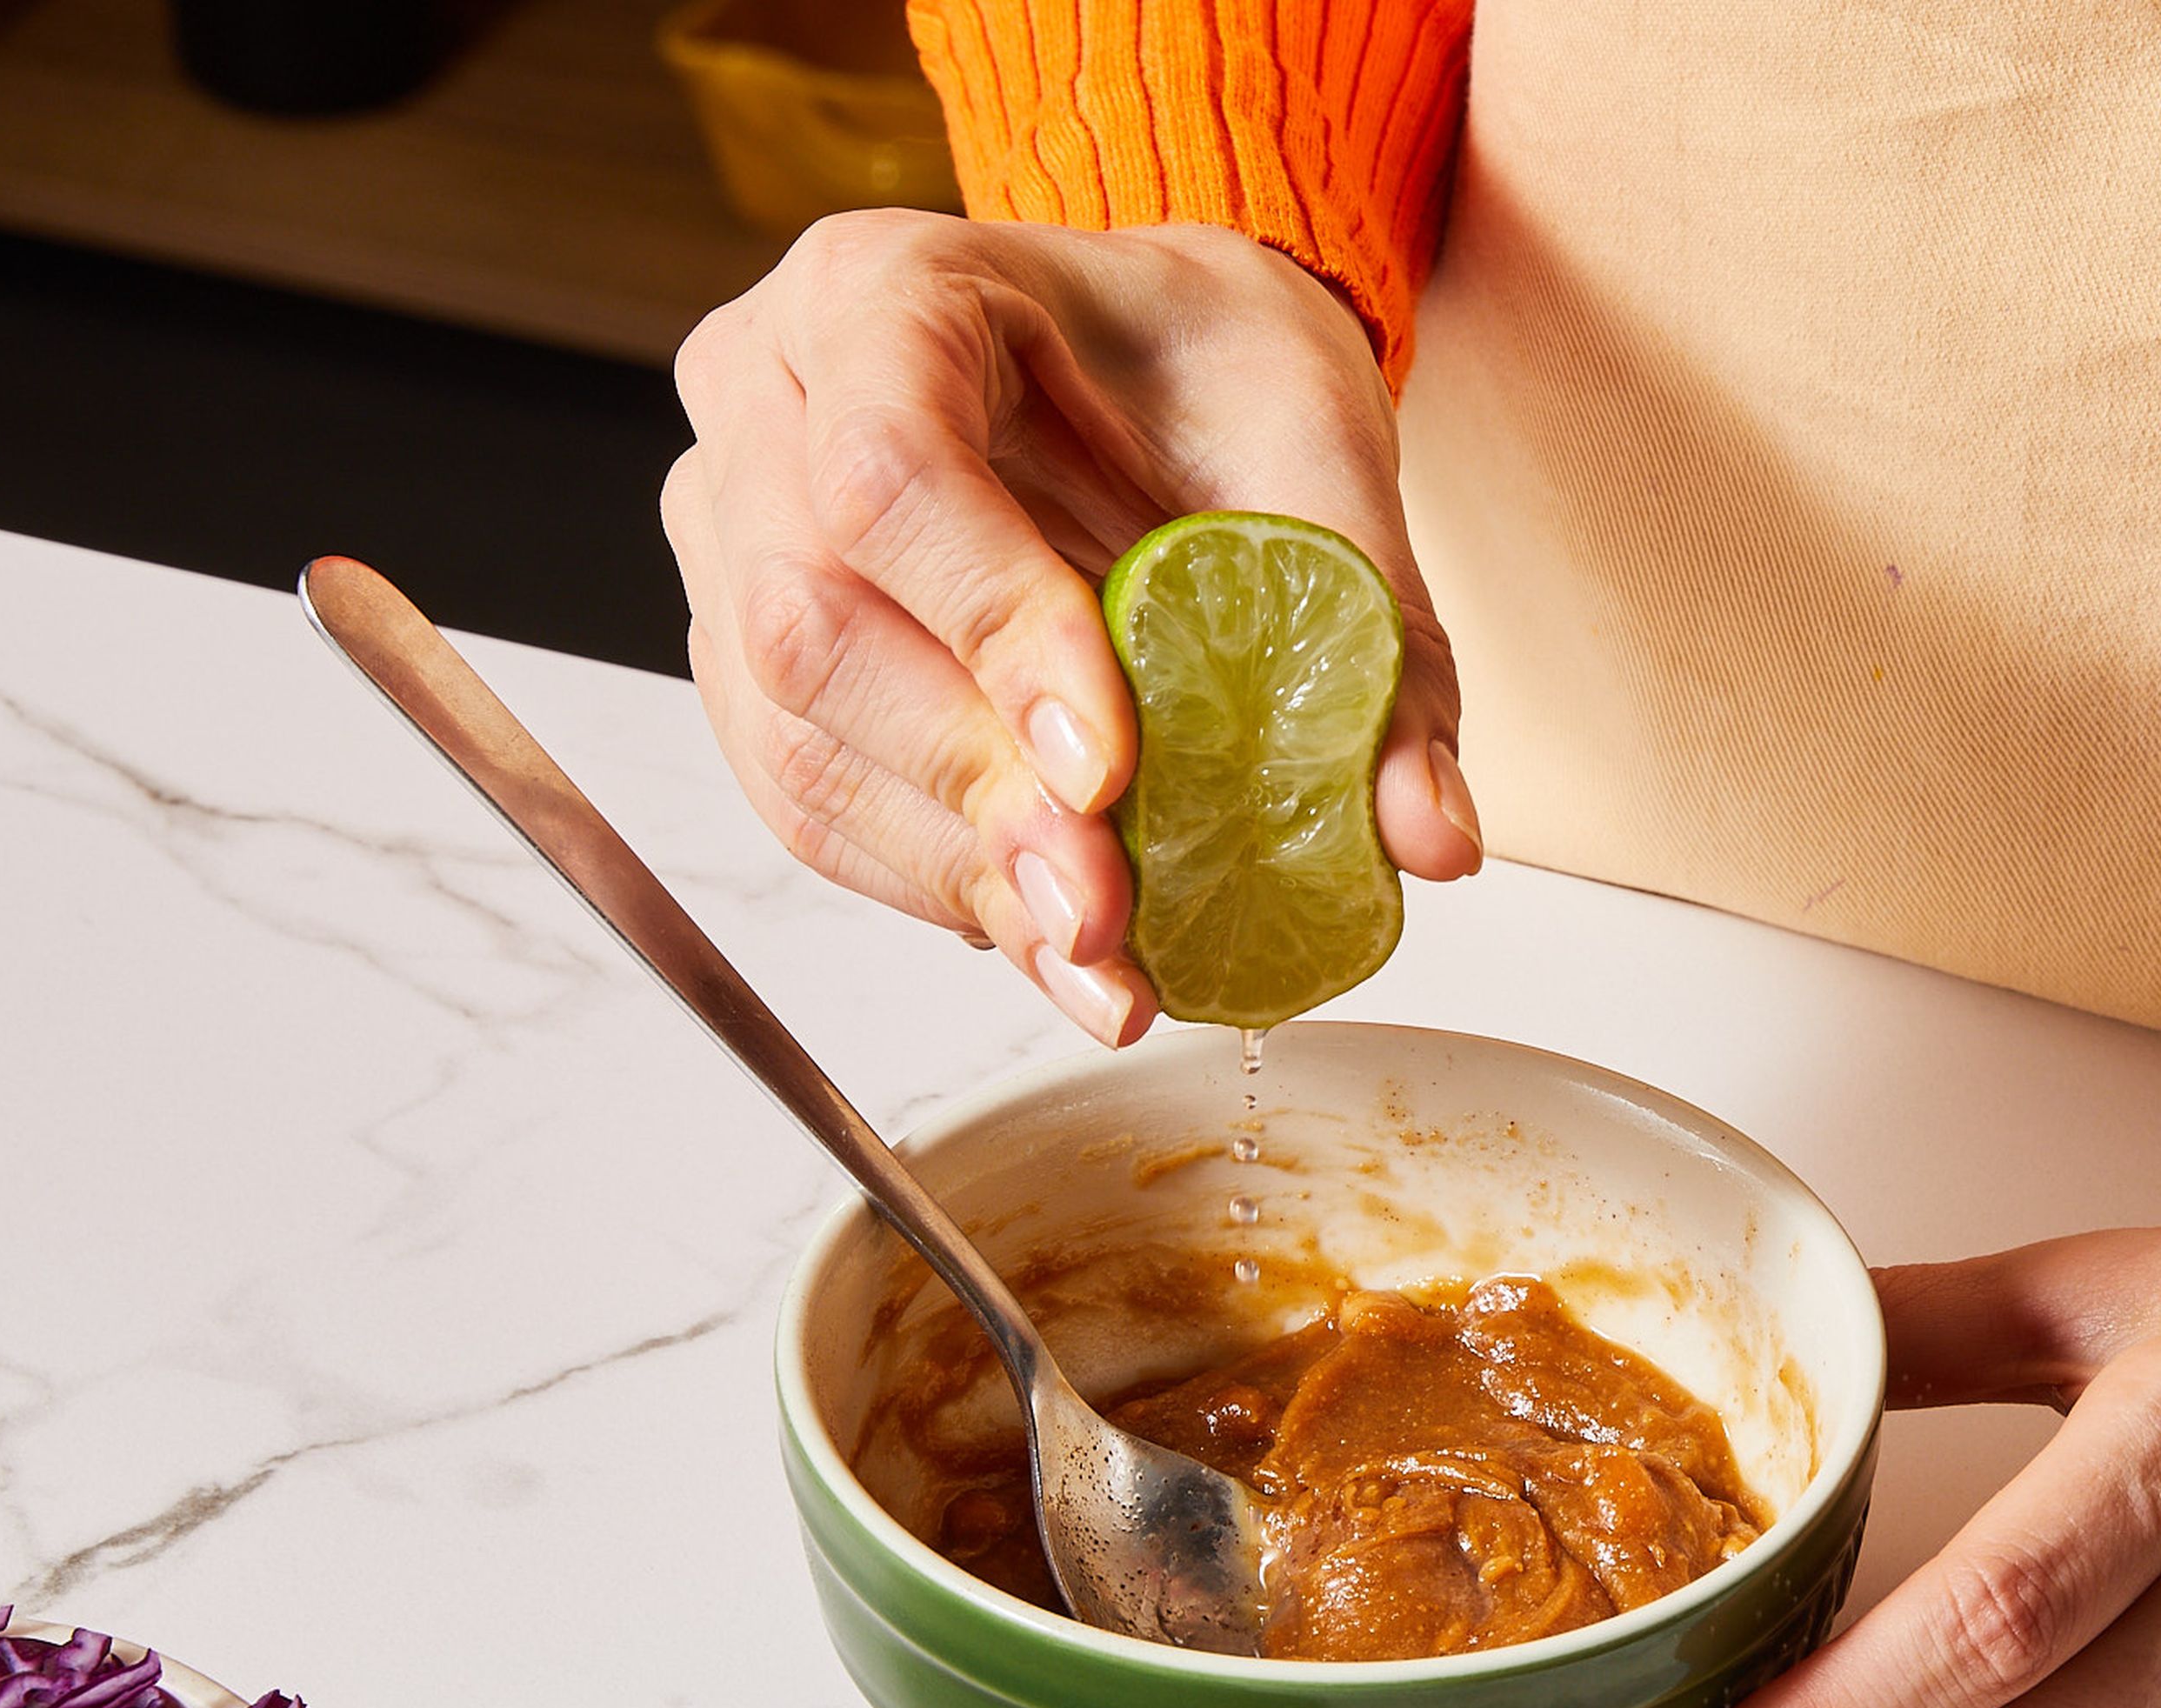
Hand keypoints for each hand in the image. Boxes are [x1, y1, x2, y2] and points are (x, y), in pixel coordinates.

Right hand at [666, 214, 1479, 1044]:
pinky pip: (810, 804)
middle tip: (1106, 913)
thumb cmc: (1202, 364)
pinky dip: (936, 890)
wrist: (1154, 366)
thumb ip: (1372, 631)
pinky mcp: (750, 664)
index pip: (887, 466)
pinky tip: (1051, 940)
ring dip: (955, 877)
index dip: (988, 628)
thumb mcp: (1316, 450)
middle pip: (809, 625)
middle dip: (973, 794)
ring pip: (794, 742)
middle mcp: (769, 402)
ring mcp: (735, 537)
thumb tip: (1425, 830)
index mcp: (879, 290)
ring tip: (1100, 964)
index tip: (1109, 768)